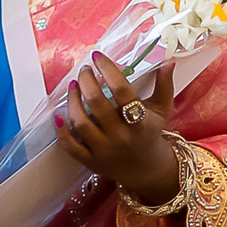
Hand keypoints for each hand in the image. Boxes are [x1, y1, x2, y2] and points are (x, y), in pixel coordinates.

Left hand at [54, 53, 178, 205]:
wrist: (146, 169)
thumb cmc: (150, 133)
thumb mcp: (162, 110)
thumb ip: (164, 85)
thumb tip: (168, 61)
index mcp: (140, 122)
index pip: (121, 90)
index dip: (107, 69)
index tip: (97, 56)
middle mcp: (120, 136)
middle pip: (97, 102)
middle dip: (87, 80)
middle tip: (84, 70)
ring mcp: (103, 150)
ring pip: (80, 122)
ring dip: (72, 100)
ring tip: (73, 86)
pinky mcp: (89, 161)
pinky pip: (70, 146)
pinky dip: (61, 130)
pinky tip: (58, 114)